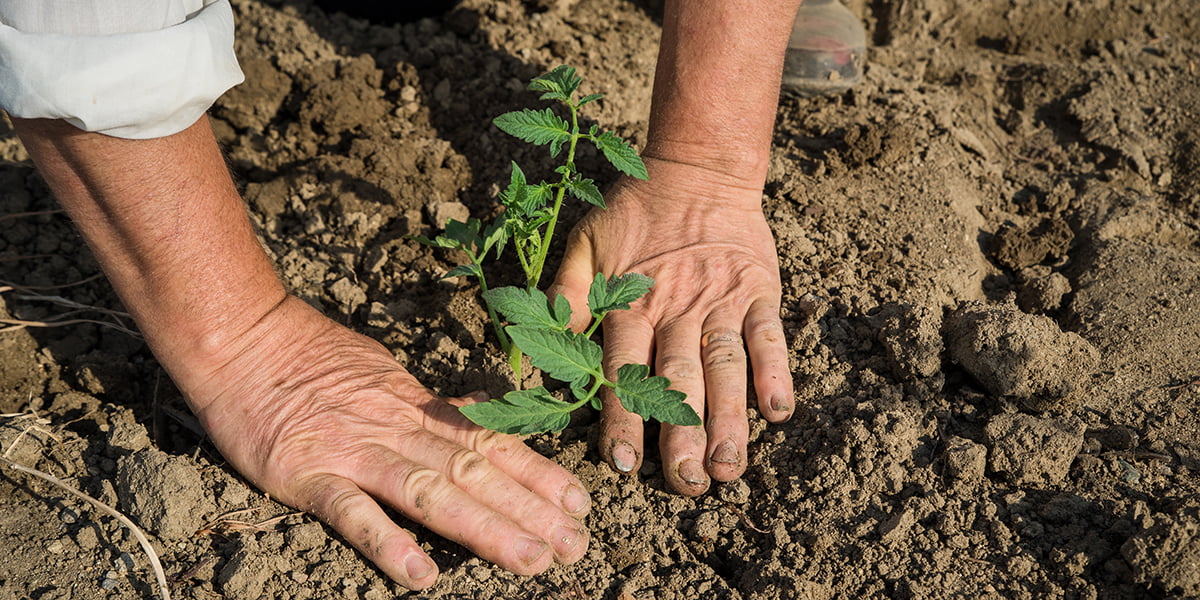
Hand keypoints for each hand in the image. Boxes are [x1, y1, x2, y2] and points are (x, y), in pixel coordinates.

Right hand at [184, 296, 590, 588]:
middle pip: (476, 472)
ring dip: (485, 528)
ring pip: (432, 492)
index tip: (581, 502)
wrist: (243, 338)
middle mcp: (397, 429)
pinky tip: (420, 576)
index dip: (539, 473)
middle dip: (530, 511)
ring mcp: (355, 452)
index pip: (491, 441)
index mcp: (417, 407)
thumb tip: (477, 414)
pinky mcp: (308, 474)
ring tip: (528, 561)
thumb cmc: (311, 357)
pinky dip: (387, 544)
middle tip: (576, 546)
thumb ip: (430, 405)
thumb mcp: (386, 373)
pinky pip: (353, 513)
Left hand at [549, 157, 793, 494]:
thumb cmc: (635, 213)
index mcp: (631, 304)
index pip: (623, 369)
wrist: (697, 169)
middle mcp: (677, 308)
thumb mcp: (585, 244)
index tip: (623, 464)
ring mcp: (721, 301)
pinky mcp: (758, 291)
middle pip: (678, 379)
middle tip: (686, 483)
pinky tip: (779, 412)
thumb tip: (537, 347)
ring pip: (724, 367)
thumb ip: (565, 296)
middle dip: (682, 435)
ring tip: (730, 467)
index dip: (622, 417)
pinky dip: (776, 371)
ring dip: (729, 420)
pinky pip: (769, 335)